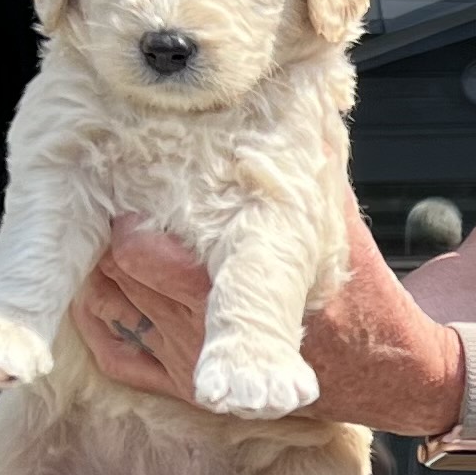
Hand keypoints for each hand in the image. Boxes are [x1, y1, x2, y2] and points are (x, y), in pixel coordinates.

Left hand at [72, 192, 463, 437]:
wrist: (378, 371)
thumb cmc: (358, 289)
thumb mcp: (336, 214)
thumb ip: (302, 154)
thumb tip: (276, 87)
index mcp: (228, 290)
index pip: (140, 253)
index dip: (126, 218)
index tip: (133, 184)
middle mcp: (194, 332)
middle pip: (114, 271)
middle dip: (110, 232)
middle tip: (117, 198)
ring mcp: (180, 363)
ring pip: (104, 305)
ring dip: (100, 267)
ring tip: (107, 233)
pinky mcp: (175, 386)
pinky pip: (112, 353)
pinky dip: (97, 318)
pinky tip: (101, 283)